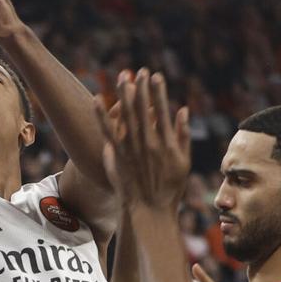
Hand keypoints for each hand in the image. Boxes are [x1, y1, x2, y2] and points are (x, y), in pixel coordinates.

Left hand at [95, 69, 189, 209]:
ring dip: (124, 95)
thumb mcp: (183, 162)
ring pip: (126, 116)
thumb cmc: (169, 189)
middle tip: (138, 70)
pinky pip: (108, 132)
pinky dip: (102, 115)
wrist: (150, 211)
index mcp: (166, 143)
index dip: (158, 91)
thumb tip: (183, 110)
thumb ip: (183, 135)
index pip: (161, 110)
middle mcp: (148, 143)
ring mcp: (131, 149)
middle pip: (143, 109)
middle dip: (141, 87)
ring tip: (122, 77)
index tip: (155, 75)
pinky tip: (97, 99)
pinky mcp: (117, 156)